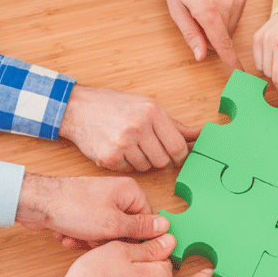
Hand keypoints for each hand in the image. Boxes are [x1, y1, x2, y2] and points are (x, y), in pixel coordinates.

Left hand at [15, 173, 167, 249]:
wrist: (35, 203)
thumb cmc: (72, 207)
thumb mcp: (112, 223)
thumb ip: (141, 228)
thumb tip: (165, 229)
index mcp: (129, 192)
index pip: (146, 221)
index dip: (135, 238)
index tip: (122, 246)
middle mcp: (117, 195)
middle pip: (125, 229)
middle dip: (106, 241)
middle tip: (93, 240)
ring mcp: (99, 203)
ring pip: (106, 234)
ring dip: (89, 241)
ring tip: (76, 236)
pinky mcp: (84, 212)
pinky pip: (90, 232)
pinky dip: (79, 237)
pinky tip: (67, 235)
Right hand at [58, 84, 199, 171]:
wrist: (78, 108)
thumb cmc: (115, 106)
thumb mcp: (147, 106)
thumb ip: (174, 125)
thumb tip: (200, 135)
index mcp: (152, 112)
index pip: (177, 146)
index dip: (180, 156)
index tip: (176, 156)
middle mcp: (138, 127)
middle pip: (163, 161)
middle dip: (159, 158)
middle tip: (147, 147)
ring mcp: (123, 143)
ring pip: (147, 168)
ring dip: (142, 161)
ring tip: (130, 145)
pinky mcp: (109, 158)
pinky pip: (129, 170)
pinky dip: (126, 164)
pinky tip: (118, 149)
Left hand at [164, 0, 245, 68]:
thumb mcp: (175, 9)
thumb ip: (190, 34)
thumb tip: (201, 57)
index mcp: (207, 10)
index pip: (223, 44)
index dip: (231, 62)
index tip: (239, 76)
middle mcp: (226, 5)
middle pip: (223, 36)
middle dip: (212, 37)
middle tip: (197, 20)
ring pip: (230, 27)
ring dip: (218, 25)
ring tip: (205, 6)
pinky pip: (235, 15)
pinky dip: (225, 14)